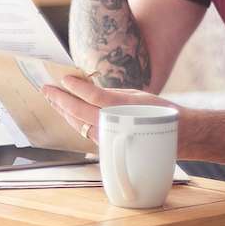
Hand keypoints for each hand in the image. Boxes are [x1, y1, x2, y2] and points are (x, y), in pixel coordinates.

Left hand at [41, 75, 176, 144]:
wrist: (178, 136)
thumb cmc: (158, 112)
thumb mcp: (135, 95)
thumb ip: (110, 94)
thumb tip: (88, 90)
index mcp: (120, 109)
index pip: (90, 96)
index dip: (74, 87)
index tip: (63, 79)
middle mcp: (112, 125)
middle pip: (77, 112)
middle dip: (59, 100)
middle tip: (46, 89)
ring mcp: (108, 138)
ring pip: (78, 125)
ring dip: (63, 112)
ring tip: (52, 100)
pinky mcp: (108, 147)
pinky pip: (86, 133)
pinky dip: (75, 122)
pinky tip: (68, 115)